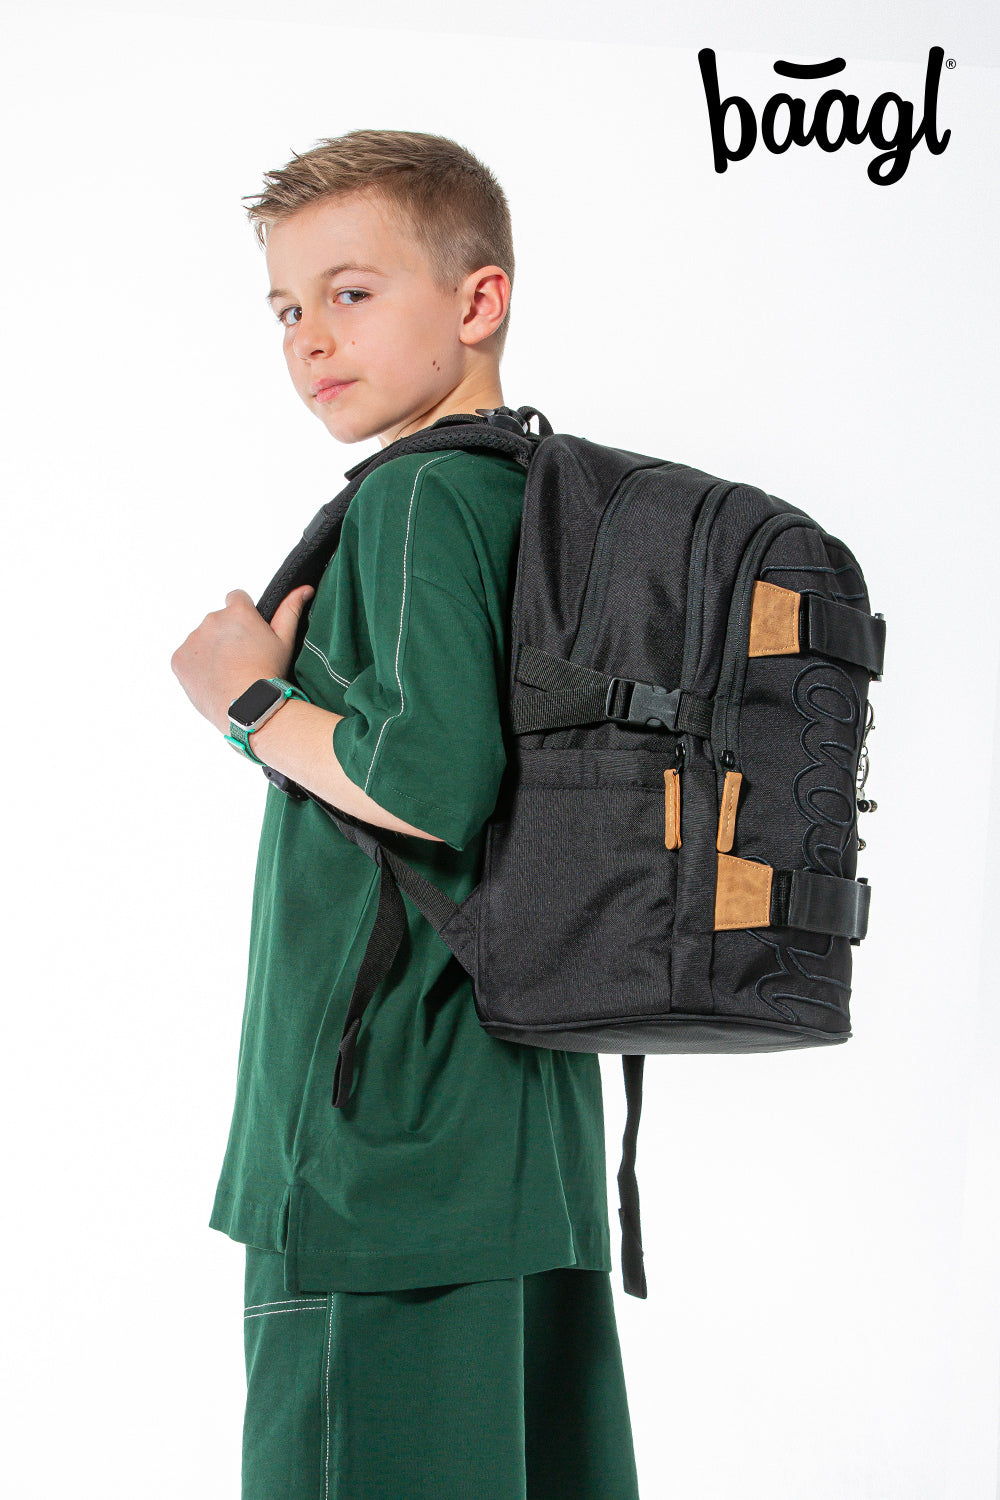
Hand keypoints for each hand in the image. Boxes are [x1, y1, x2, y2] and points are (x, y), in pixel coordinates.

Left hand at [171, 585, 314, 735]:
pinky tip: (213, 680)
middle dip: (226, 635)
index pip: (236, 598)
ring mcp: (192, 640)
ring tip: (227, 673)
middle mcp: (211, 620)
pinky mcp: (178, 659)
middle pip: (218, 621)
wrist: (247, 707)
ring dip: (210, 651)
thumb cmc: (268, 675)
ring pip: (201, 640)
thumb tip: (304, 589)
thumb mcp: (285, 641)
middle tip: (241, 659)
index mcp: (237, 611)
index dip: (243, 616)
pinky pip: (186, 658)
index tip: (248, 634)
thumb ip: (290, 610)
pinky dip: (196, 667)